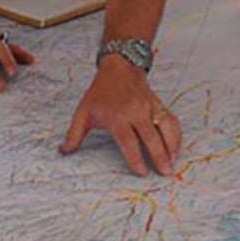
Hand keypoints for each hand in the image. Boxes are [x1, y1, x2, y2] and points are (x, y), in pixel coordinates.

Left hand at [60, 58, 180, 175]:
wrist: (118, 68)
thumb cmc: (100, 93)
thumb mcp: (83, 112)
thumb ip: (74, 134)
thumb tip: (63, 152)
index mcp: (117, 116)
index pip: (129, 140)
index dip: (135, 157)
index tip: (141, 172)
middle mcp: (135, 112)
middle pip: (151, 137)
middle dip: (159, 156)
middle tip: (164, 172)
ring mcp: (149, 107)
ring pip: (165, 128)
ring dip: (171, 146)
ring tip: (173, 162)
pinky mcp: (158, 104)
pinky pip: (171, 120)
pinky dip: (176, 134)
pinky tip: (176, 147)